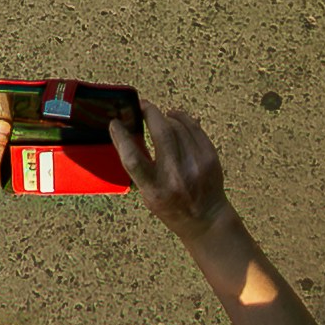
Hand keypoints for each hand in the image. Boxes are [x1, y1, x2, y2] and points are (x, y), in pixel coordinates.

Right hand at [110, 100, 234, 250]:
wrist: (207, 219)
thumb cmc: (172, 207)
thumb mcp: (148, 196)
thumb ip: (139, 169)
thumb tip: (124, 132)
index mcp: (155, 190)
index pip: (133, 159)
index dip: (121, 137)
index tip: (114, 122)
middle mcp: (176, 177)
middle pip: (161, 133)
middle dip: (149, 113)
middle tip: (141, 106)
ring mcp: (196, 165)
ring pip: (178, 127)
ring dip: (165, 116)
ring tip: (158, 115)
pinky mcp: (210, 157)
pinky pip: (194, 127)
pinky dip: (182, 118)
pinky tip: (174, 117)